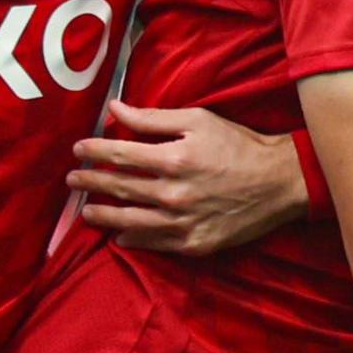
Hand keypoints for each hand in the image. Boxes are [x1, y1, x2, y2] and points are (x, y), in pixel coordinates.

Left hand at [69, 102, 308, 254]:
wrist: (280, 182)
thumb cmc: (239, 145)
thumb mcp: (198, 120)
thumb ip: (153, 118)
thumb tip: (115, 108)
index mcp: (174, 158)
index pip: (120, 154)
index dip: (95, 151)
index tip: (78, 149)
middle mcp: (173, 193)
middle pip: (120, 187)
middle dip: (91, 182)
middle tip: (72, 180)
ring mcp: (182, 222)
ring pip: (130, 221)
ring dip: (103, 215)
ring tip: (86, 211)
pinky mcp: (194, 244)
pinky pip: (155, 243)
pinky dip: (133, 240)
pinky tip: (120, 237)